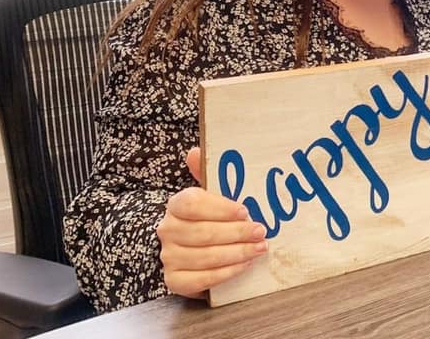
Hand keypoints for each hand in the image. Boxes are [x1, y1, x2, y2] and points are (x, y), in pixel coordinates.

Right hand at [157, 147, 267, 298]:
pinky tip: (244, 265)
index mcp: (176, 204)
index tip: (245, 211)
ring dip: (237, 253)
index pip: (193, 204)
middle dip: (237, 233)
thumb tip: (195, 150)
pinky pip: (201, 279)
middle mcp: (168, 230)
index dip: (221, 208)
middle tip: (261, 231)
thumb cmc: (208, 215)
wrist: (190, 245)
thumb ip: (206, 172)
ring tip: (259, 248)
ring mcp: (169, 256)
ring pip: (205, 257)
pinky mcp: (174, 280)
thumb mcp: (211, 193)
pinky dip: (226, 273)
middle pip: (203, 233)